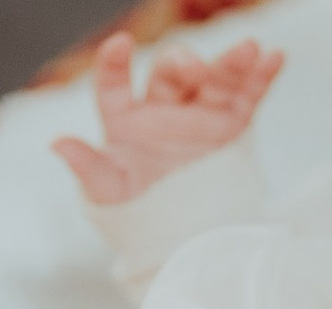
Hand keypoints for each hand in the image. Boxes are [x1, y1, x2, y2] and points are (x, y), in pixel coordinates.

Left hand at [52, 32, 283, 205]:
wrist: (182, 240)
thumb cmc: (137, 214)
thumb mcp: (110, 194)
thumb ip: (88, 168)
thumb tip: (56, 143)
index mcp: (125, 121)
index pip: (114, 86)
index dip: (113, 65)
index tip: (118, 45)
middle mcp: (161, 109)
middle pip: (171, 74)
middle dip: (183, 65)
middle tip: (194, 70)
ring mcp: (198, 114)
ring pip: (213, 79)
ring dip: (231, 62)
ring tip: (249, 49)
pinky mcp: (230, 125)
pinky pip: (247, 96)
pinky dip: (261, 77)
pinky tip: (275, 58)